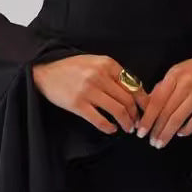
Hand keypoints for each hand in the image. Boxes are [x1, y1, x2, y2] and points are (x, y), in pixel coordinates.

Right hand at [31, 54, 149, 134]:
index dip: (143, 100)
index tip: (146, 110)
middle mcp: (100, 76)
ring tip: (128, 128)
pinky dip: (109, 127)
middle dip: (136, 114)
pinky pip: (100, 120)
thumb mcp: (94, 62)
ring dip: (126, 122)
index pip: (133, 84)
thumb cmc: (72, 67)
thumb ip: (113, 72)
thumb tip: (134, 90)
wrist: (45, 71)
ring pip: (117, 110)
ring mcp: (88, 90)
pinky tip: (111, 129)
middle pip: (127, 99)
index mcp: (107, 63)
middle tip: (137, 123)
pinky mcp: (77, 104)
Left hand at [134, 54, 191, 147]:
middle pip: (168, 111)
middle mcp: (185, 86)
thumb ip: (161, 88)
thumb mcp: (174, 72)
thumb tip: (146, 107)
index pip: (157, 100)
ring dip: (168, 132)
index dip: (148, 118)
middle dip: (157, 129)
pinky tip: (179, 134)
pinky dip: (187, 129)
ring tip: (160, 142)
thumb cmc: (191, 69)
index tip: (141, 131)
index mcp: (174, 76)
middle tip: (151, 142)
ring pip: (180, 118)